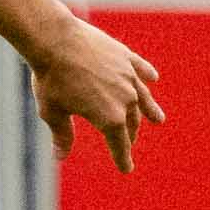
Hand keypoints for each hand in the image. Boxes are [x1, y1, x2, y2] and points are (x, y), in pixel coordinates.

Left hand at [21, 15, 167, 172]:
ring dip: (149, 110)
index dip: (122, 158)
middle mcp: (126, 98)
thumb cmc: (51, 79)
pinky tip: (152, 78)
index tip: (127, 169)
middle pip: (132, 121)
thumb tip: (60, 157)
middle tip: (129, 142)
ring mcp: (128, 75)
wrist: (55, 40)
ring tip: (158, 119)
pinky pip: (140, 68)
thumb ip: (62, 135)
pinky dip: (146, 75)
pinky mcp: (124, 56)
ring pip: (142, 97)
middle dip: (130, 135)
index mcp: (110, 117)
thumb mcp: (53, 112)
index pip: (120, 143)